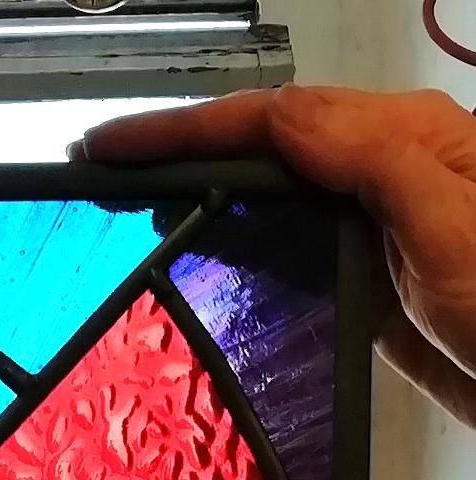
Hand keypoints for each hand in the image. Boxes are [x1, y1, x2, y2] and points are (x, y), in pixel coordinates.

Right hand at [73, 86, 475, 428]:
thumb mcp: (447, 217)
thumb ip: (367, 159)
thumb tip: (281, 118)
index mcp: (404, 143)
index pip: (274, 120)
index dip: (183, 128)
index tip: (110, 146)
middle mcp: (390, 178)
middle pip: (267, 148)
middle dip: (181, 153)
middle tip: (108, 174)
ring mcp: (385, 234)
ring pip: (279, 200)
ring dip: (208, 198)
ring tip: (142, 213)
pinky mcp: (383, 290)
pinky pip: (302, 260)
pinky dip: (250, 258)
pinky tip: (221, 275)